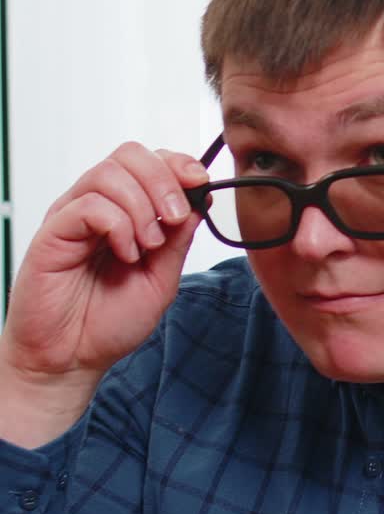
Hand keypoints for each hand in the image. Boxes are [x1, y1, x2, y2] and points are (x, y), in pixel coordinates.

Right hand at [0, 143, 206, 442]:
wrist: (71, 358)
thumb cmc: (108, 323)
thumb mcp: (161, 280)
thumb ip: (178, 240)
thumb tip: (200, 199)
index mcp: (124, 212)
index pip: (149, 162)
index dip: (178, 164)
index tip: (201, 182)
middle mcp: (97, 206)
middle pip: (129, 155)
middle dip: (164, 181)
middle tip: (174, 219)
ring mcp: (73, 216)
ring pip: (109, 173)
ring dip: (141, 207)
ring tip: (147, 248)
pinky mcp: (53, 232)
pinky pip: (89, 205)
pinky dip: (118, 225)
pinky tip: (125, 254)